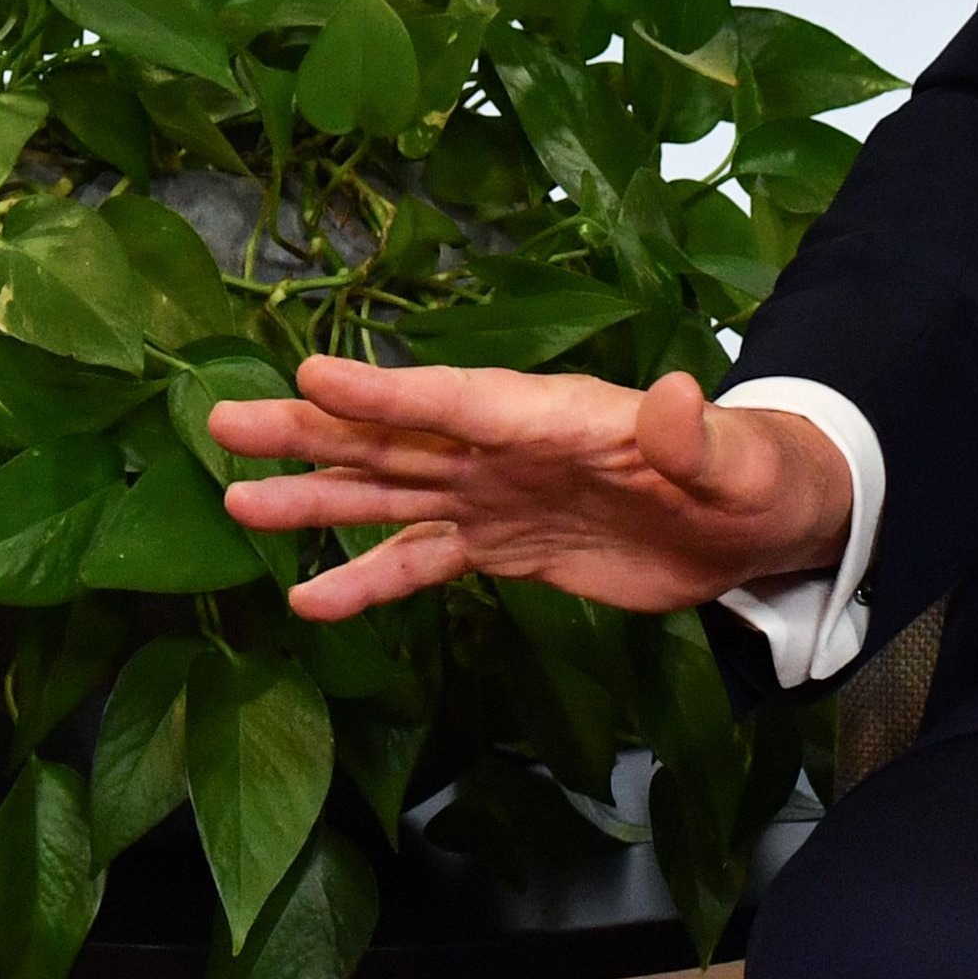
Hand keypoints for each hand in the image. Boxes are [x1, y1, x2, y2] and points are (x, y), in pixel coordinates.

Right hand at [209, 355, 856, 620]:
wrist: (753, 524)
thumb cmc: (748, 475)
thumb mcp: (734, 459)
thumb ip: (694, 436)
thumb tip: (676, 396)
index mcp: (552, 417)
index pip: (458, 401)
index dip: (387, 395)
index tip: (308, 376)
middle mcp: (506, 450)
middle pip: (395, 439)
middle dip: (312, 433)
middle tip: (224, 420)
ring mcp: (494, 497)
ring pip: (389, 495)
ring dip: (315, 500)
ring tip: (236, 503)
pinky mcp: (500, 547)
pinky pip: (421, 562)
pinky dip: (366, 581)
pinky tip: (307, 603)